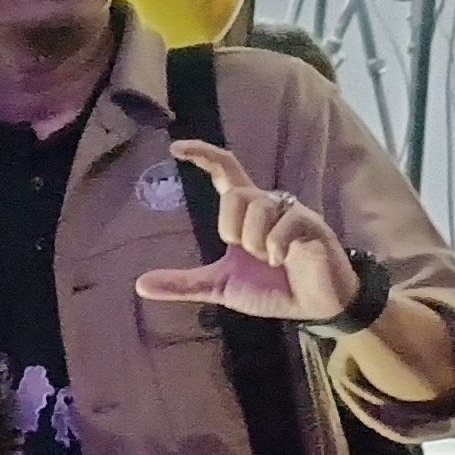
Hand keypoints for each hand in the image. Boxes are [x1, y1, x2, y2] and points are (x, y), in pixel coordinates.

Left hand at [133, 139, 362, 321]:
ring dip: (255, 242)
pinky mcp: (312, 225)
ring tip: (269, 260)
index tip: (176, 148)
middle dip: (231, 229)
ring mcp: (292, 213)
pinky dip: (275, 247)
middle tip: (246, 253)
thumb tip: (140, 285)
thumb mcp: (220, 287)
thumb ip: (184, 283)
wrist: (315, 306)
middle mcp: (269, 205)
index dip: (203, 156)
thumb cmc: (271, 288)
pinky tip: (281, 260)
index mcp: (246, 213)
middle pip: (236, 194)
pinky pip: (286, 223)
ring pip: (259, 207)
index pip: (225, 172)